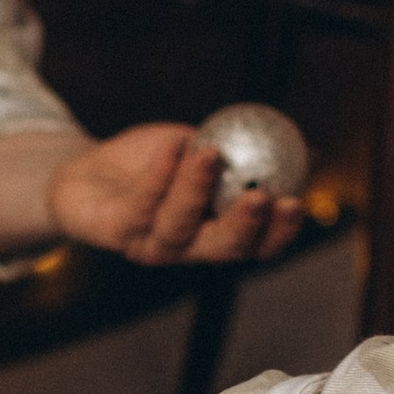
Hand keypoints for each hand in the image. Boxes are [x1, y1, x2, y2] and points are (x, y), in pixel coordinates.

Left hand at [50, 122, 306, 269]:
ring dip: (196, 190)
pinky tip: (175, 144)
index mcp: (214, 234)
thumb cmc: (153, 163)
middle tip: (264, 196)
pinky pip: (141, 204)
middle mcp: (186, 248)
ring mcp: (149, 244)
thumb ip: (245, 154)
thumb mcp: (204, 151)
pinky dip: (160, 174)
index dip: (279, 232)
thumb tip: (306, 147)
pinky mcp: (115, 232)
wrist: (87, 172)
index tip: (296, 202)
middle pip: (223, 249)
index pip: (256, 246)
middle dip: (246, 227)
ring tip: (210, 153)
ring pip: (178, 227)